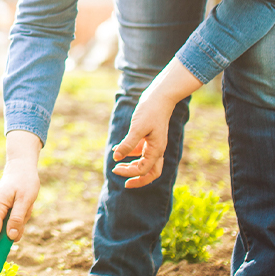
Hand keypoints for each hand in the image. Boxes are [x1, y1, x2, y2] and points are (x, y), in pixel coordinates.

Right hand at [0, 130, 41, 261]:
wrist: (21, 166)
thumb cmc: (24, 181)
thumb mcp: (25, 199)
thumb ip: (18, 218)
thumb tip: (11, 237)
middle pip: (1, 232)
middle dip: (15, 229)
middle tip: (25, 209)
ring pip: (10, 227)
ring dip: (21, 220)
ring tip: (27, 203)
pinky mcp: (3, 211)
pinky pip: (13, 222)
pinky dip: (21, 217)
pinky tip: (25, 204)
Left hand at [112, 62, 202, 188]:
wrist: (159, 96)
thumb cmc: (150, 110)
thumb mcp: (137, 127)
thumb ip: (128, 144)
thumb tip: (116, 158)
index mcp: (156, 149)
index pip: (143, 169)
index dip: (129, 173)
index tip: (115, 169)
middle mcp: (157, 149)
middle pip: (151, 173)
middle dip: (137, 178)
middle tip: (120, 178)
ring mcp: (154, 144)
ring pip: (146, 163)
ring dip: (132, 167)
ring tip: (117, 166)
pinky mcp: (149, 137)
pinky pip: (141, 151)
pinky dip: (130, 153)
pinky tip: (117, 150)